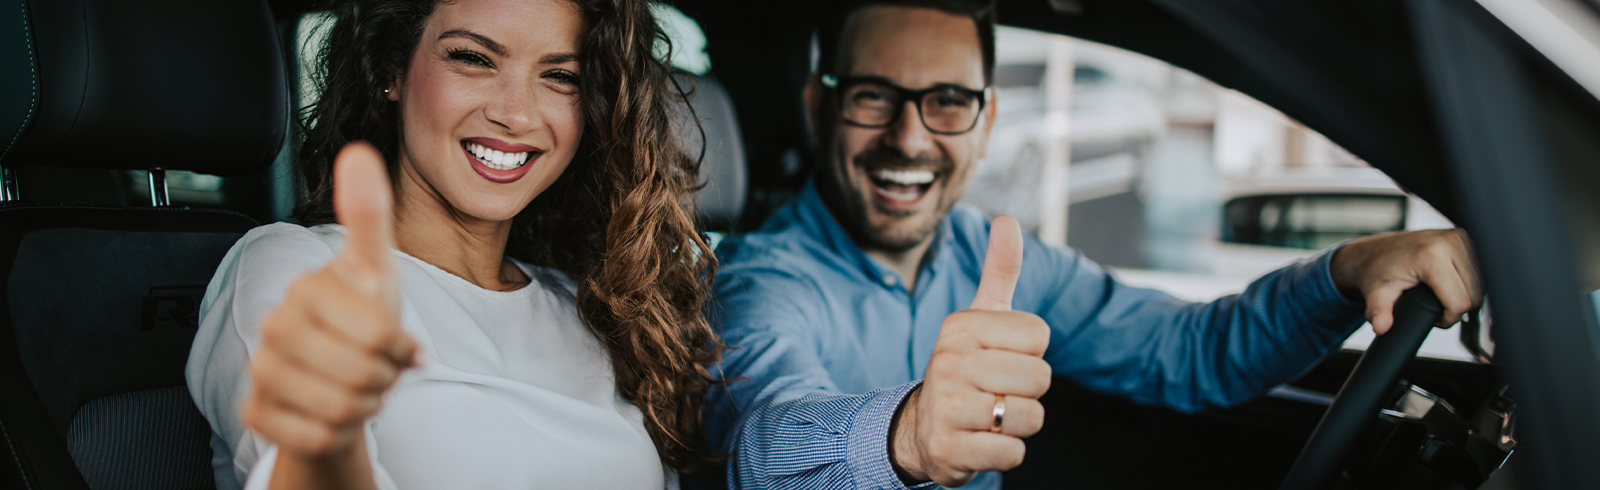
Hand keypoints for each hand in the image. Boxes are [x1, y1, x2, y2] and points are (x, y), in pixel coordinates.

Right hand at [242, 142, 418, 465]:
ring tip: (360, 386)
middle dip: (383, 378)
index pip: (377, 333)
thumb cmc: (362, 316)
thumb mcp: (377, 269)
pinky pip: (314, 436)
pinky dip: (337, 432)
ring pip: (339, 409)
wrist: (337, 373)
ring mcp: (260, 370)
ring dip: (364, 405)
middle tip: (378, 368)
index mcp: (307, 289)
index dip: (399, 346)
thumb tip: (358, 152)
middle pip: (358, 375)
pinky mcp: (256, 412)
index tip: (395, 339)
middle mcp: (275, 327)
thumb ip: (370, 214)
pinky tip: (333, 411)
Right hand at [890, 215, 1051, 486]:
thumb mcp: (980, 317)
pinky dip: (1005, 452)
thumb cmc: (966, 366)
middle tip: (996, 390)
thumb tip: (1006, 219)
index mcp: (961, 326)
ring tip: (990, 415)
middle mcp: (949, 362)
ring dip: (1018, 423)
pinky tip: (981, 440)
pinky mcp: (950, 450)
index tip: (1000, 357)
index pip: (1040, 335)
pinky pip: (1013, 453)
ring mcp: (947, 407)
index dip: (1029, 352)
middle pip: (1041, 378)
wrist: (923, 426)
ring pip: (1031, 417)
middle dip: (1027, 391)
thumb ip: (999, 271)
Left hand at [1331, 228, 1482, 333]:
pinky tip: (1454, 286)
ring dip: (1466, 297)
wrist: (1375, 251)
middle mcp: (1449, 243)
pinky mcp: (1464, 237)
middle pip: (1474, 295)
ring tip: (1443, 297)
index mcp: (1431, 256)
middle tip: (1436, 308)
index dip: (1448, 318)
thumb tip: (1381, 327)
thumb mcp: (1376, 293)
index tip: (1434, 319)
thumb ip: (1379, 312)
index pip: (1459, 302)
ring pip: (1481, 284)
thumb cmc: (1377, 271)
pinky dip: (1470, 284)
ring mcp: (1459, 238)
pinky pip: (1480, 271)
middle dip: (1457, 309)